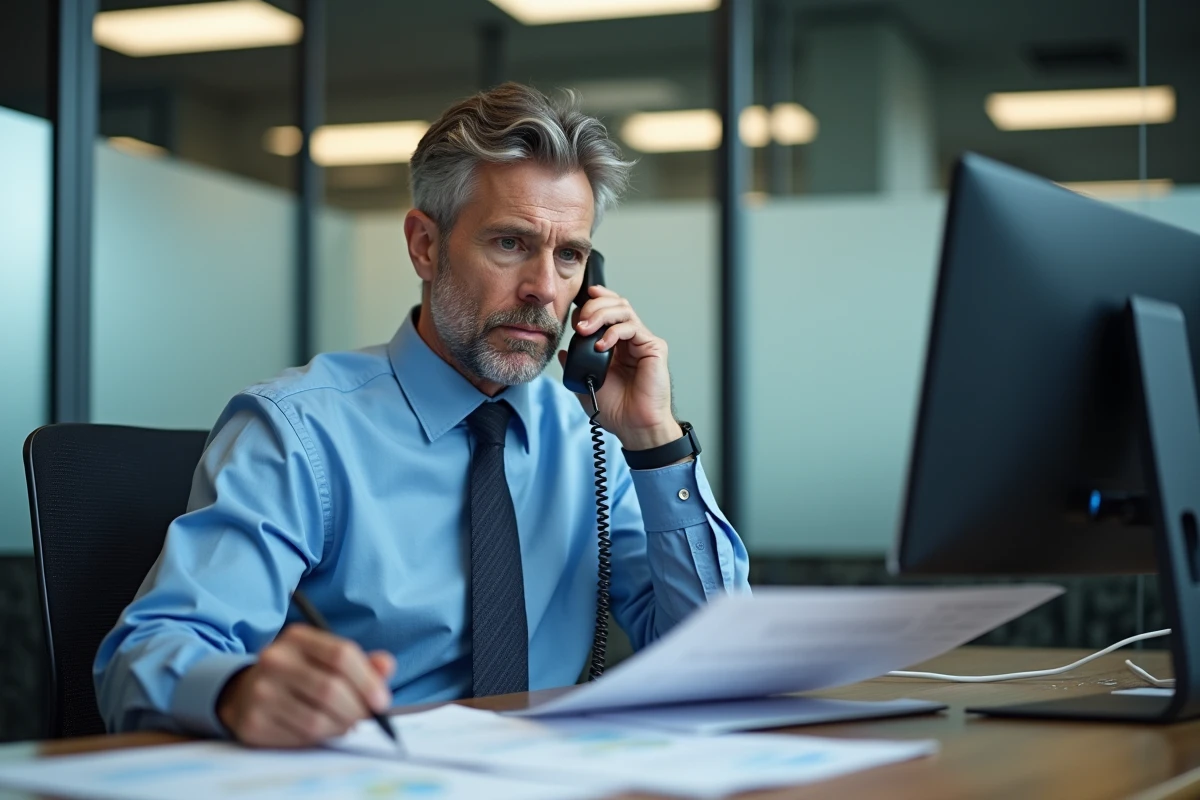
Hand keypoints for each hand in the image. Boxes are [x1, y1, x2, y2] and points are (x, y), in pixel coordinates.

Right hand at [216, 624, 395, 746]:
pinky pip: (300, 738)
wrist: (246, 693)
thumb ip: (361, 663)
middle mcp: (274, 660)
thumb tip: (386, 666)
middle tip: (365, 719)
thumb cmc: (300, 675)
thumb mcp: (327, 659)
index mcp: (297, 637)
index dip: (367, 680)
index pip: (341, 655)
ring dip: (340, 727)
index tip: (382, 701)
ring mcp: (260, 691)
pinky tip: (321, 730)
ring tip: (344, 724)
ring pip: (317, 719)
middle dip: (356, 709)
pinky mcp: (254, 722)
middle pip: (330, 689)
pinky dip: (320, 738)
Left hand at [558, 285, 683, 450]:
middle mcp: (630, 340)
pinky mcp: (653, 348)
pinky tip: (601, 346)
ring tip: (585, 329)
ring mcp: (642, 342)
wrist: (634, 426)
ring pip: (623, 309)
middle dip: (593, 306)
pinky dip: (613, 332)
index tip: (572, 314)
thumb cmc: (617, 409)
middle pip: (614, 303)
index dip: (590, 305)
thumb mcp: (586, 384)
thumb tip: (562, 351)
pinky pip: (632, 327)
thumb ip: (575, 365)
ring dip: (600, 314)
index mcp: (615, 345)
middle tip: (578, 321)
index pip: (605, 311)